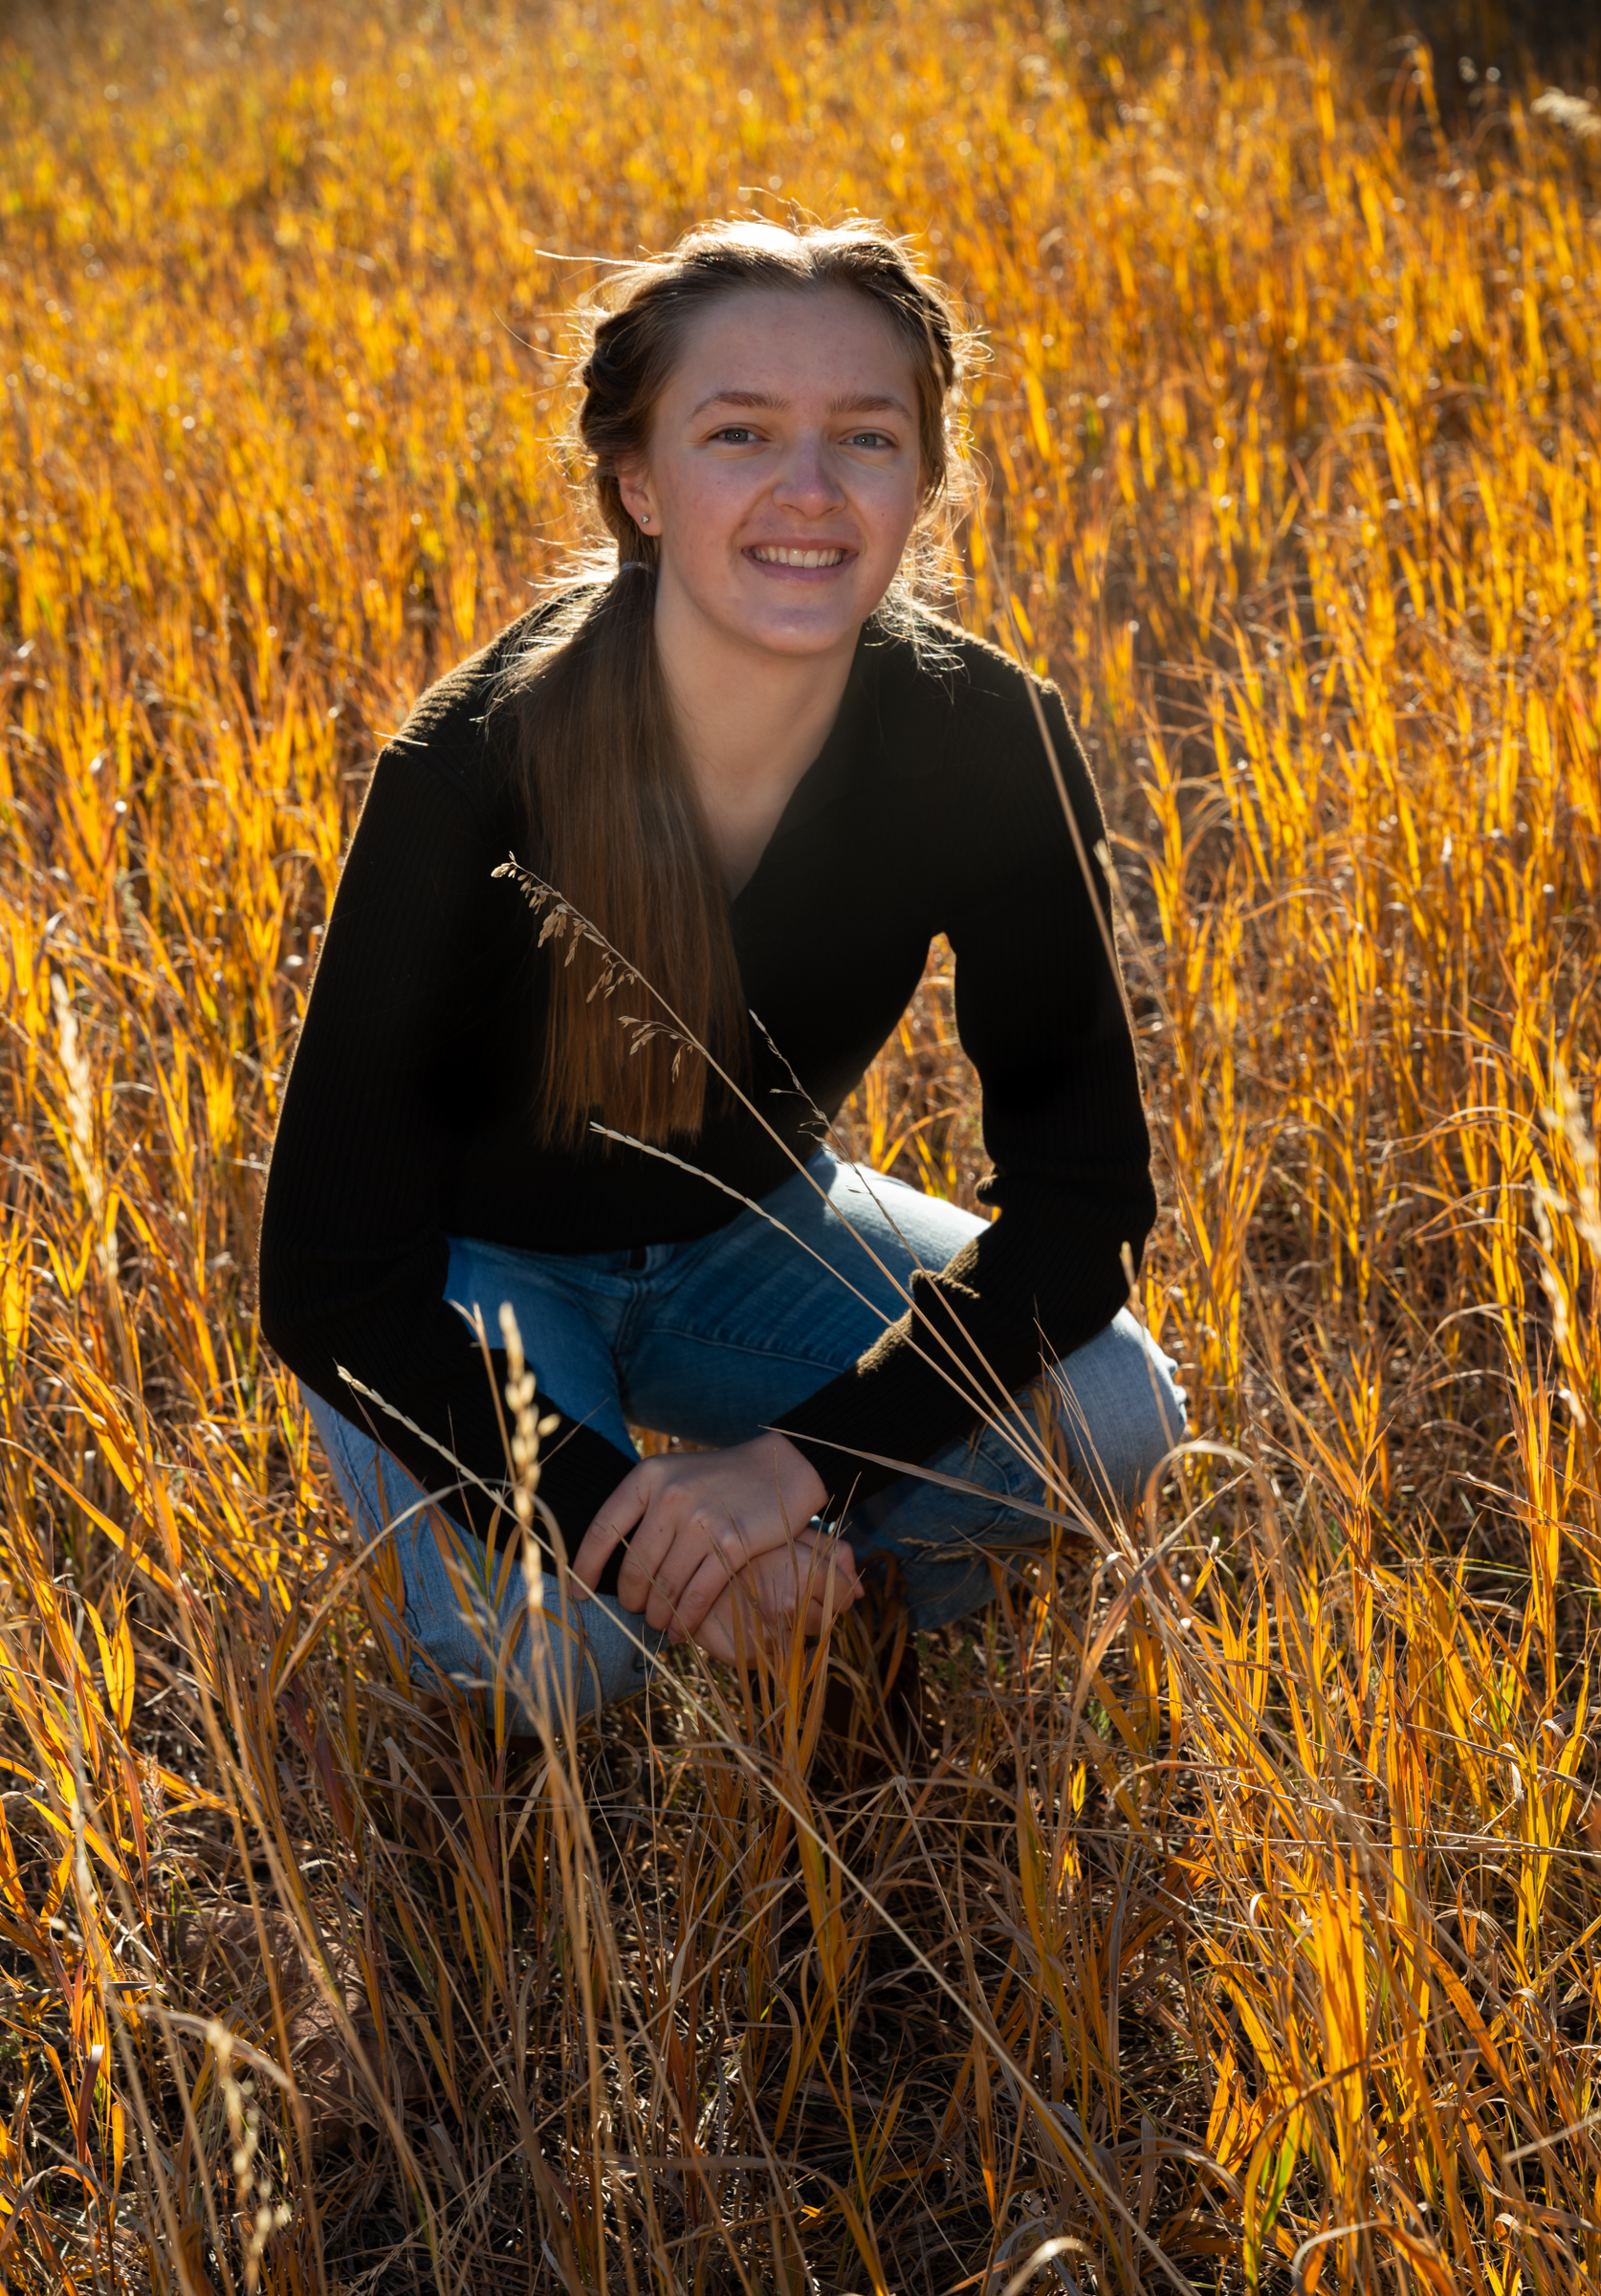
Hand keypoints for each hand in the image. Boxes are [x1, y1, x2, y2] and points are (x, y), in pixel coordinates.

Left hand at [570, 1432, 853, 1643]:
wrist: (782, 1470)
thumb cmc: (722, 1479)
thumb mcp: (675, 1476)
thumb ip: (645, 1509)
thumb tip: (610, 1562)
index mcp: (649, 1477)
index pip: (603, 1529)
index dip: (585, 1566)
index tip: (577, 1592)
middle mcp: (670, 1496)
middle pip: (635, 1566)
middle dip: (632, 1598)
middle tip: (637, 1610)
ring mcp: (701, 1520)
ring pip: (664, 1586)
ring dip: (659, 1614)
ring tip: (660, 1624)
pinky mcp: (732, 1544)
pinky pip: (697, 1595)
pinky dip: (685, 1620)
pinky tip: (682, 1630)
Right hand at [692, 1526, 860, 1662]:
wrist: (682, 1562)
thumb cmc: (743, 1542)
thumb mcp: (788, 1531)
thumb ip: (831, 1552)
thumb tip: (861, 1592)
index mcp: (805, 1572)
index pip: (846, 1597)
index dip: (835, 1592)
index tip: (816, 1585)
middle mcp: (791, 1605)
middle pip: (824, 1621)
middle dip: (809, 1609)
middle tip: (779, 1590)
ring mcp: (769, 1633)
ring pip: (800, 1641)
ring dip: (788, 1628)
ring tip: (761, 1604)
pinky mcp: (748, 1654)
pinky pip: (774, 1658)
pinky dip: (765, 1645)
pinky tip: (747, 1622)